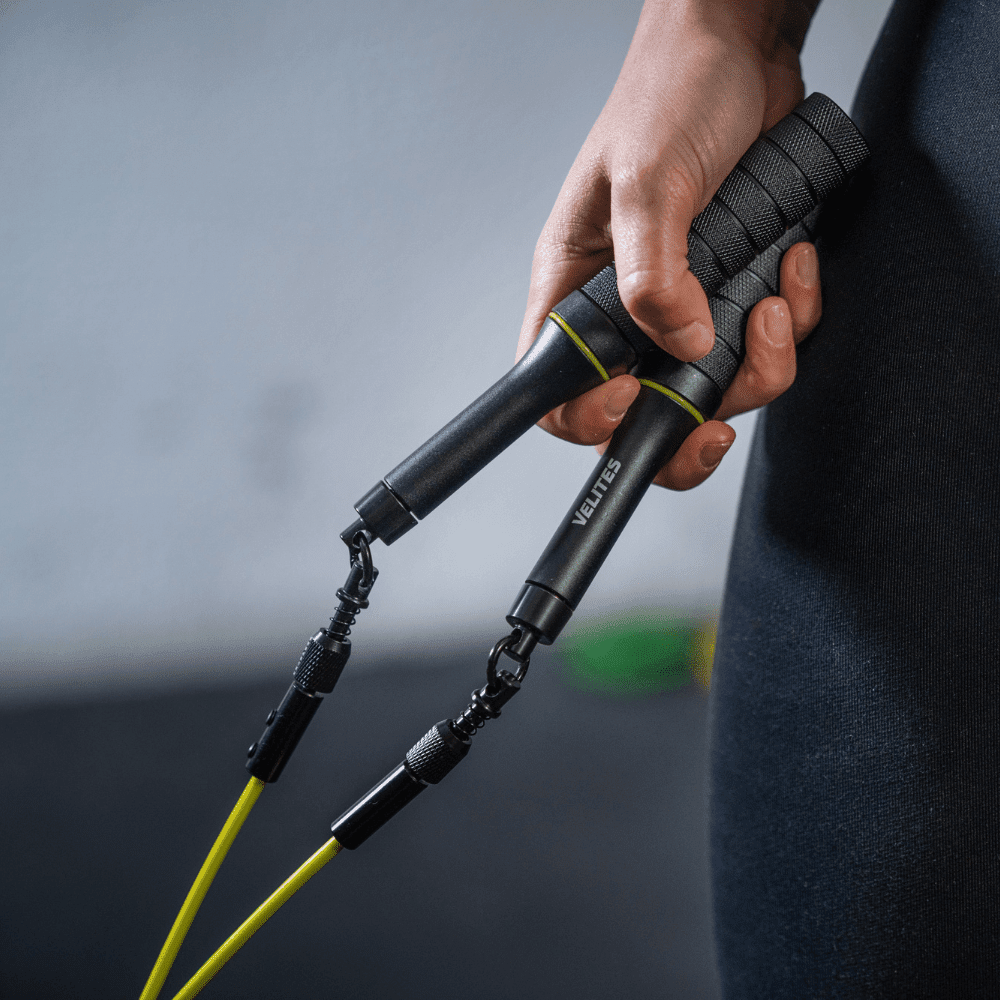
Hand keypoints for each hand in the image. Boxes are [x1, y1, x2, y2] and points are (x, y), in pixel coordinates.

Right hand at [516, 0, 821, 488]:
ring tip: (776, 303)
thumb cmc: (670, 96)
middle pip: (638, 413)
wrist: (742, 52)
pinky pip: (764, 344)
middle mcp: (624, 310)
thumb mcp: (648, 181)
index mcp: (575, 288)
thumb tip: (682, 346)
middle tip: (715, 418)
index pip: (556, 387)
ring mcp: (684, 307)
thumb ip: (654, 274)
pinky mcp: (734, 294)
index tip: (631, 395)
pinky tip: (794, 266)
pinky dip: (793, 321)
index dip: (586, 416)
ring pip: (712, 387)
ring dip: (757, 365)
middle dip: (683, 427)